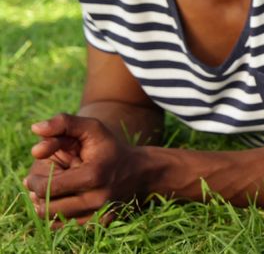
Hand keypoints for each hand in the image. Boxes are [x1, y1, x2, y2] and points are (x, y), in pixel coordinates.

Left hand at [22, 114, 141, 224]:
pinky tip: (64, 202)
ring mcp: (99, 215)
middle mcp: (97, 200)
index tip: (34, 176)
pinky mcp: (100, 224)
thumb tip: (35, 129)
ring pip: (54, 221)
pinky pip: (66, 227)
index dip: (34, 182)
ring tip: (53, 193)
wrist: (141, 172)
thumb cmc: (110, 148)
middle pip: (47, 209)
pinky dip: (59, 216)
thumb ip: (63, 123)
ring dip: (48, 207)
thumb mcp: (92, 128)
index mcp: (93, 175)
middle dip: (39, 196)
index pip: (46, 189)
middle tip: (42, 185)